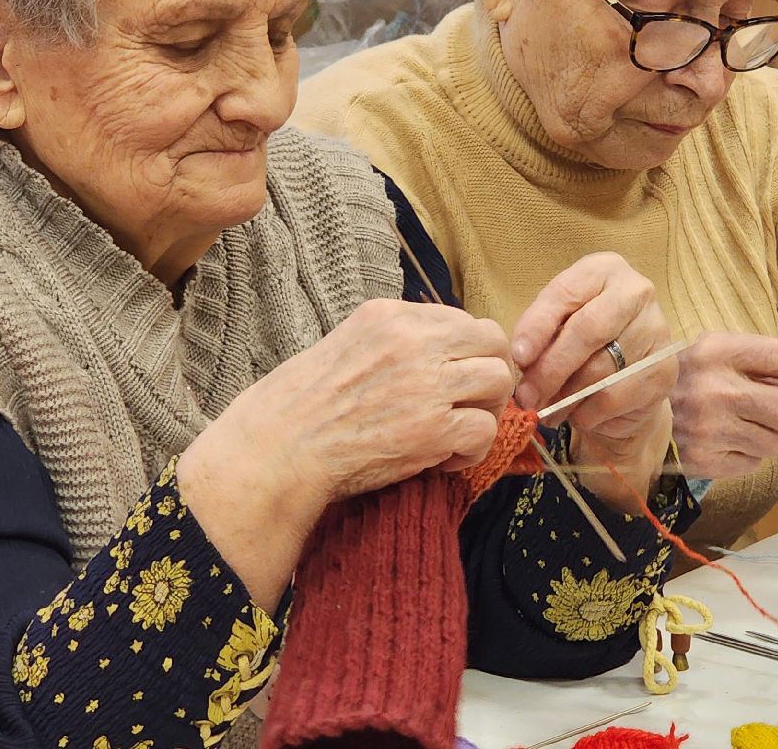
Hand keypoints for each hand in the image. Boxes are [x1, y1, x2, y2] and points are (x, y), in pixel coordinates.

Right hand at [190, 298, 516, 508]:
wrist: (279, 450)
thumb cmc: (300, 406)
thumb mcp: (344, 345)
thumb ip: (391, 342)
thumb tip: (433, 353)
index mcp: (389, 316)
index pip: (461, 319)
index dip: (464, 354)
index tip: (449, 380)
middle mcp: (413, 341)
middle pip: (492, 341)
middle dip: (488, 373)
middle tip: (469, 404)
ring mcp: (426, 383)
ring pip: (499, 381)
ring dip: (486, 410)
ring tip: (457, 433)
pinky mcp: (433, 428)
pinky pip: (485, 430)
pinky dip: (472, 451)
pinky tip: (444, 461)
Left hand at [508, 252, 675, 505]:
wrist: (627, 376)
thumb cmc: (582, 342)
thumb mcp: (557, 326)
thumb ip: (541, 336)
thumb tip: (524, 361)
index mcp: (604, 269)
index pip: (565, 293)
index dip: (537, 327)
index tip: (517, 356)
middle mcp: (636, 292)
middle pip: (587, 330)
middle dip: (551, 368)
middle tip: (527, 396)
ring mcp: (656, 330)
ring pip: (600, 369)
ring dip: (566, 396)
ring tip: (547, 410)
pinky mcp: (664, 371)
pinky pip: (615, 397)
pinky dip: (588, 412)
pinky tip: (577, 415)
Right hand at [669, 332, 777, 479]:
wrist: (634, 408)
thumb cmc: (692, 376)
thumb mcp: (722, 351)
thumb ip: (769, 361)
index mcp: (718, 351)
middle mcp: (713, 389)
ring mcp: (707, 428)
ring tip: (755, 426)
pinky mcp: (704, 460)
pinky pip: (755, 462)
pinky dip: (754, 454)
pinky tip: (734, 440)